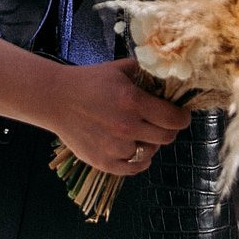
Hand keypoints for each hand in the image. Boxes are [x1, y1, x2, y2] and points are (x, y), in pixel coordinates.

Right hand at [38, 58, 190, 174]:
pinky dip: (139, 161)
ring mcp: (115, 148)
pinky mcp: (104, 162)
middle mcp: (127, 127)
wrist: (56, 99)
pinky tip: (135, 150)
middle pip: (166, 137)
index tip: (181, 115)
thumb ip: (144, 73)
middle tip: (163, 123)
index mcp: (133, 102)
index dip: (182, 117)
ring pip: (150, 152)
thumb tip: (166, 77)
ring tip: (141, 133)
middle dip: (169, 129)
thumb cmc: (88, 81)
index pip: (174, 119)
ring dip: (150, 143)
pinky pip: (133, 169)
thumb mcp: (118, 69)